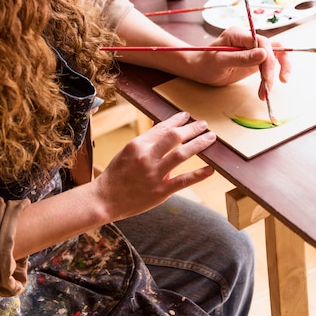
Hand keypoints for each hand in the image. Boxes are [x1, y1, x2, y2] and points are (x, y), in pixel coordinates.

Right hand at [93, 111, 214, 221]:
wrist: (105, 199)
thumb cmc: (116, 175)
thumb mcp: (127, 152)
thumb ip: (146, 144)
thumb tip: (165, 133)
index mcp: (137, 144)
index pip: (162, 127)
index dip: (177, 120)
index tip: (187, 116)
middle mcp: (146, 156)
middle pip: (174, 136)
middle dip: (192, 128)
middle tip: (203, 125)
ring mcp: (154, 174)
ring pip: (181, 154)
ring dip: (199, 144)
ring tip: (210, 138)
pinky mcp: (160, 191)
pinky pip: (183, 180)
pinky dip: (199, 174)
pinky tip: (211, 169)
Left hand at [188, 26, 290, 97]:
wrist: (200, 70)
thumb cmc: (205, 63)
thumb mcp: (220, 61)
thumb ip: (241, 58)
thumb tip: (264, 54)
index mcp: (238, 34)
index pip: (262, 41)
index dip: (268, 57)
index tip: (265, 75)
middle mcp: (248, 39)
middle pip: (272, 48)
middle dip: (271, 68)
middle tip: (267, 85)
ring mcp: (253, 49)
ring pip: (276, 55)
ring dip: (275, 73)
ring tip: (266, 91)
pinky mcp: (256, 59)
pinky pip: (270, 64)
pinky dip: (272, 76)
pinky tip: (266, 88)